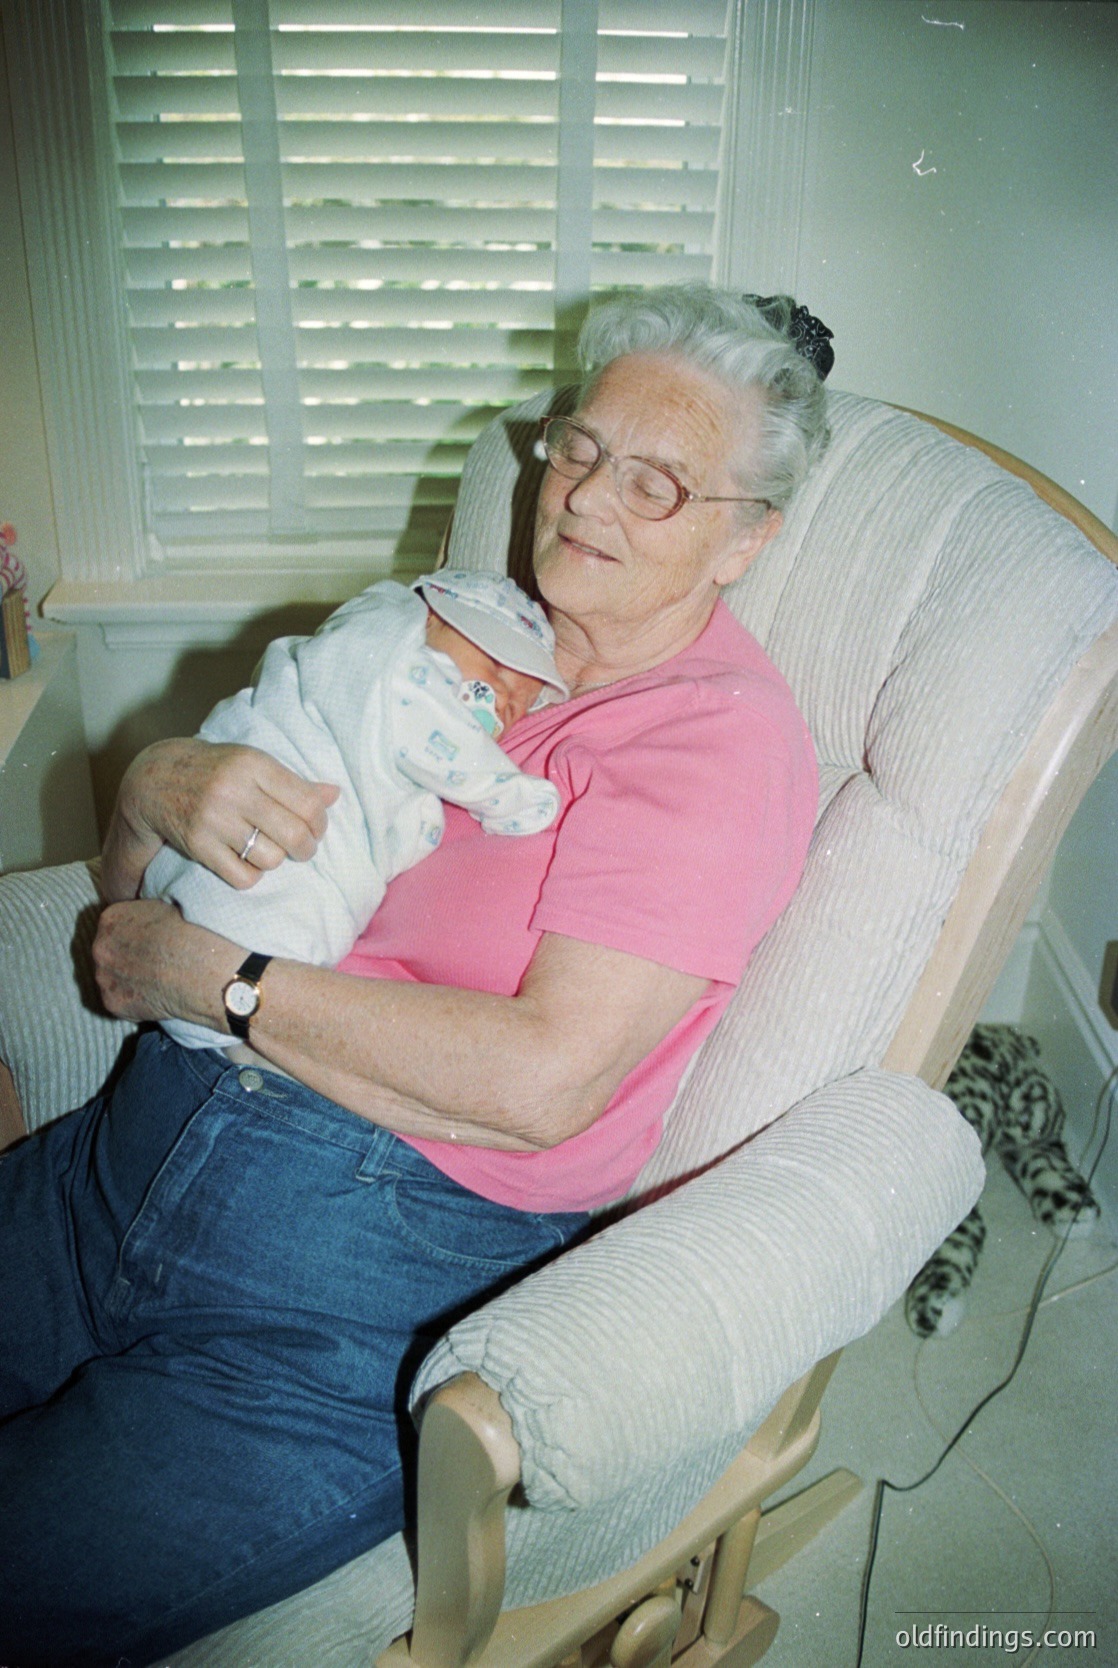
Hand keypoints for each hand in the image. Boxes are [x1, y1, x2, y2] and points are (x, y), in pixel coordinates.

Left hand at [92, 899, 239, 1028]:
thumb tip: (147, 925)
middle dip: (126, 959)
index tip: (149, 944)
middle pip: (108, 953)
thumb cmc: (190, 934)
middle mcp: (100, 947)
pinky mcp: (112, 1004)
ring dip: (129, 982)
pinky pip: (121, 1004)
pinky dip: (136, 1003)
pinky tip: (158, 998)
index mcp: (110, 919)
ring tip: (157, 983)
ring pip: (113, 980)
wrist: (199, 968)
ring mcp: (104, 977)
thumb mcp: (164, 908)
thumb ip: (144, 917)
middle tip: (152, 965)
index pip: (113, 927)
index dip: (133, 937)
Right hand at [101, 738, 339, 901]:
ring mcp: (214, 819)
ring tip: (269, 850)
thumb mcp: (254, 765)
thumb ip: (294, 782)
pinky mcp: (198, 846)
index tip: (315, 827)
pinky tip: (247, 861)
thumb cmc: (217, 772)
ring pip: (271, 858)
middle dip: (306, 848)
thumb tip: (335, 795)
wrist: (156, 780)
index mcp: (254, 765)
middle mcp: (234, 790)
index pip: (308, 803)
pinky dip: (252, 875)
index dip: (320, 822)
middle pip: (294, 834)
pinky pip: (243, 877)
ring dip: (276, 860)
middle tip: (302, 848)